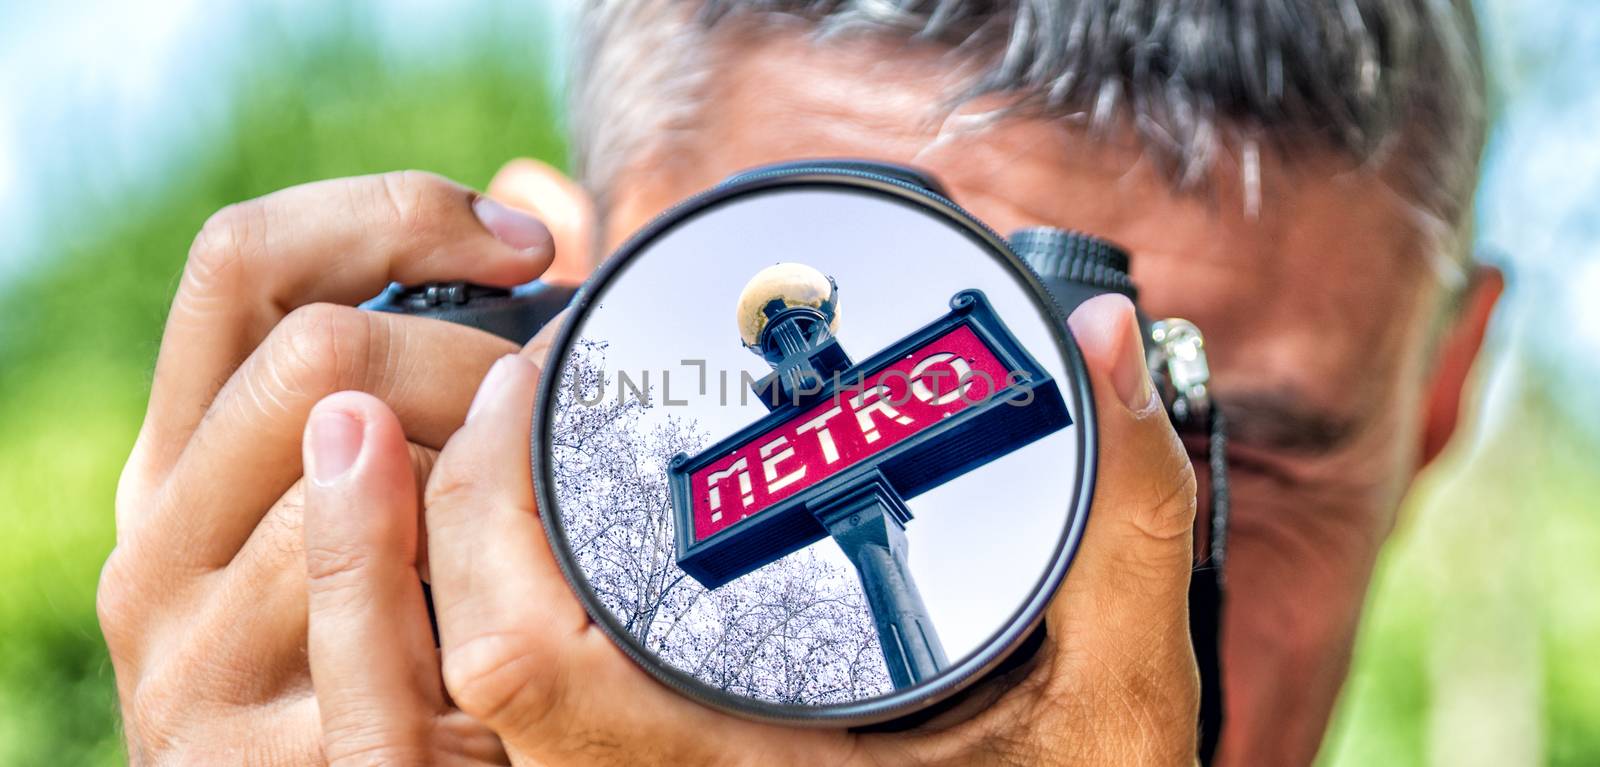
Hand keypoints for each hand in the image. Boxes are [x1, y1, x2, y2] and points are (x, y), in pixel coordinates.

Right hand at [98, 163, 584, 763]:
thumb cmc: (401, 650)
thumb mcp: (393, 502)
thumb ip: (431, 366)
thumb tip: (542, 196)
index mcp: (176, 466)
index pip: (240, 263)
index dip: (388, 214)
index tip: (526, 243)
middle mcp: (153, 549)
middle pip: (313, 354)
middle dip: (469, 355)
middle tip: (556, 402)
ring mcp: (189, 662)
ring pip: (354, 478)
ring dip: (480, 479)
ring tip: (534, 519)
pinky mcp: (257, 760)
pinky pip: (372, 624)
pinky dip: (460, 584)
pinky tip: (516, 588)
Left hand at [303, 292, 1201, 764]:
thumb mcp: (1116, 716)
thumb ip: (1125, 526)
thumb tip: (1114, 341)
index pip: (523, 663)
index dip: (484, 505)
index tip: (537, 376)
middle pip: (461, 662)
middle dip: (456, 500)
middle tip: (529, 381)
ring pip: (462, 700)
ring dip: (453, 559)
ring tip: (513, 436)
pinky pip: (513, 718)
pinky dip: (495, 617)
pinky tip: (540, 542)